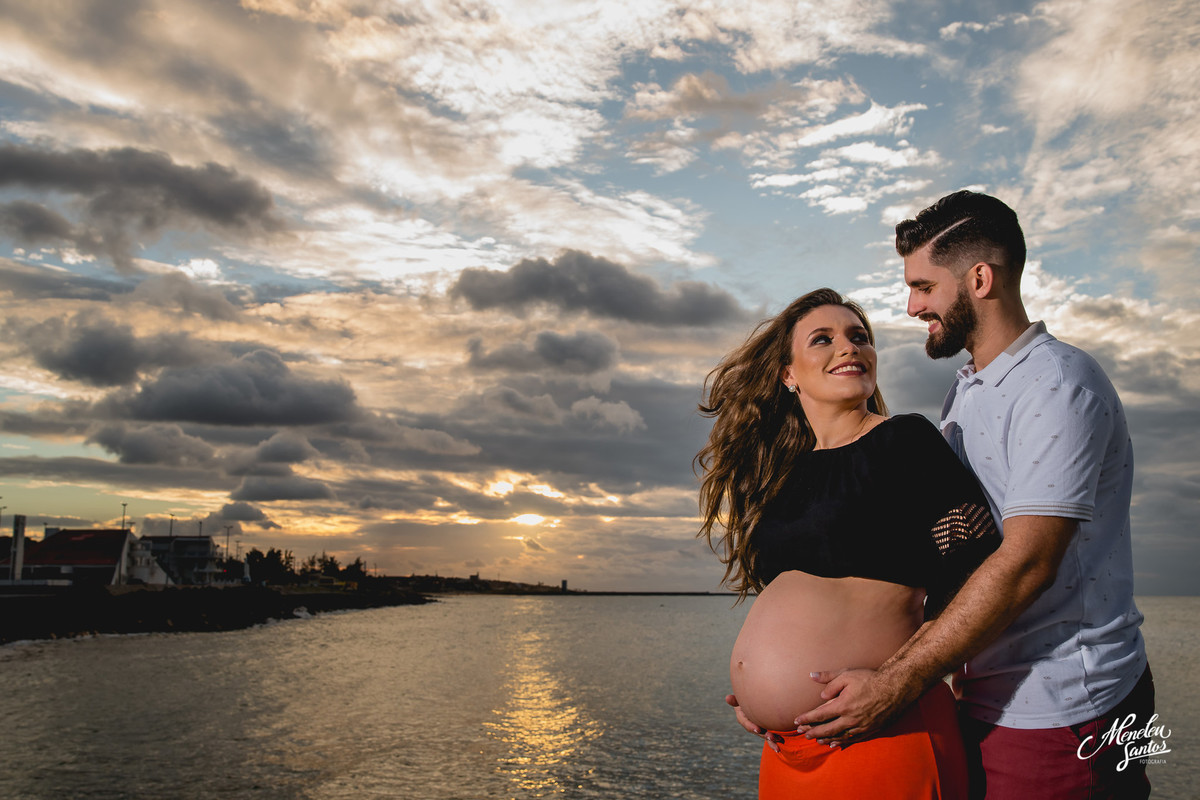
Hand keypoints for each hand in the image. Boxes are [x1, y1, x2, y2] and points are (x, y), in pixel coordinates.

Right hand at [725, 694, 782, 752]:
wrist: (755, 700)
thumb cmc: (745, 697)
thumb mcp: (740, 698)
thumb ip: (735, 700)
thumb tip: (727, 698)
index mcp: (742, 717)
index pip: (746, 723)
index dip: (751, 726)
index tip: (758, 729)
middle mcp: (750, 724)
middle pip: (756, 731)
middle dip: (764, 735)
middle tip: (772, 737)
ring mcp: (758, 727)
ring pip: (764, 735)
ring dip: (771, 740)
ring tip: (778, 740)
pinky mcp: (765, 729)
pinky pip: (769, 736)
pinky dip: (774, 742)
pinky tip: (779, 747)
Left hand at [792, 669, 907, 746]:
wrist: (895, 688)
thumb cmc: (870, 679)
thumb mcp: (847, 674)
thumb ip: (829, 679)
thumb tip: (812, 678)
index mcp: (843, 705)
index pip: (819, 715)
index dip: (807, 719)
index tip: (797, 722)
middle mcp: (850, 719)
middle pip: (827, 729)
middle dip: (813, 732)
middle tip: (802, 734)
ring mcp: (861, 726)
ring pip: (839, 736)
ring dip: (826, 738)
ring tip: (816, 740)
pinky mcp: (870, 729)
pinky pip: (853, 739)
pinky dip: (842, 741)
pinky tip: (835, 743)